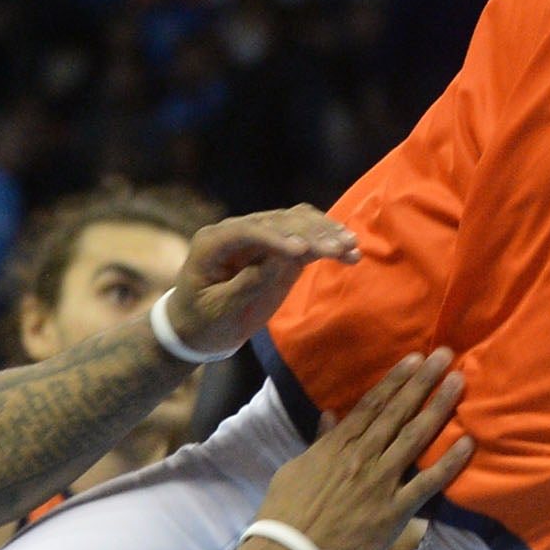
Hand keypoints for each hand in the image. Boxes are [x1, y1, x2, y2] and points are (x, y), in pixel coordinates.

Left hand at [160, 207, 361, 359]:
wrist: (197, 328)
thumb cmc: (202, 322)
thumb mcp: (218, 310)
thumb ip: (246, 284)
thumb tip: (281, 260)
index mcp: (213, 242)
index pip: (247, 231)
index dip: (276, 237)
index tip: (303, 252)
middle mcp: (237, 230)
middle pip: (279, 221)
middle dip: (311, 233)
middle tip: (340, 248)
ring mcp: (260, 235)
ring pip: (297, 221)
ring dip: (325, 232)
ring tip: (351, 246)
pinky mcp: (279, 246)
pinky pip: (307, 236)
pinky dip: (327, 241)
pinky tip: (349, 251)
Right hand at [257, 355, 472, 549]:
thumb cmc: (286, 513)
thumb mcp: (297, 468)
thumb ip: (320, 441)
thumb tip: (330, 414)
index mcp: (338, 445)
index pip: (372, 405)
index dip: (396, 380)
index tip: (415, 358)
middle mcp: (362, 457)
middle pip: (398, 412)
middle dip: (423, 381)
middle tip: (445, 355)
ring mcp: (380, 482)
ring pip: (414, 437)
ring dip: (438, 408)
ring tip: (458, 382)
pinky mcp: (393, 512)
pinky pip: (426, 483)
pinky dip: (448, 463)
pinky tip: (467, 443)